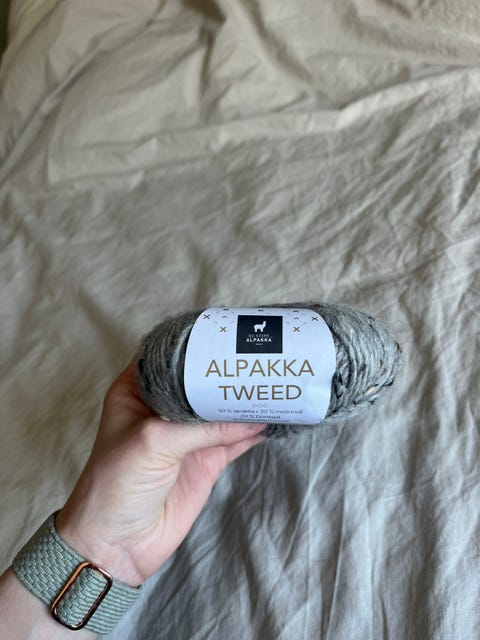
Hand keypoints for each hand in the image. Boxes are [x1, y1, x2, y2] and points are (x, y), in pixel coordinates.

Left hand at [55, 360, 266, 586]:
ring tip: (275, 385)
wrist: (116, 545)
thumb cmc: (115, 484)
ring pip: (222, 412)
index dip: (197, 345)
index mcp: (137, 391)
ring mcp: (186, 436)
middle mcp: (163, 409)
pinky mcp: (204, 461)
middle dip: (229, 374)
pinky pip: (235, 441)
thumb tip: (250, 418)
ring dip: (246, 402)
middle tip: (261, 359)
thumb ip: (201, 427)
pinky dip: (254, 432)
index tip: (227, 333)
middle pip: (202, 384)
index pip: (170, 357)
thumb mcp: (153, 443)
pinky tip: (273, 420)